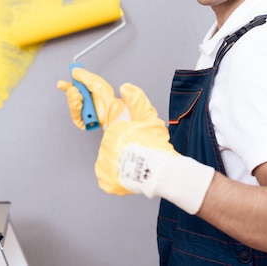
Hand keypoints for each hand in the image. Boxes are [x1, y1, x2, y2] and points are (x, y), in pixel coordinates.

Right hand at [56, 67, 126, 129]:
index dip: (66, 86)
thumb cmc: (107, 97)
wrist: (111, 108)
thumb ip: (82, 75)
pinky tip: (80, 105)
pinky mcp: (83, 121)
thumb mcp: (94, 81)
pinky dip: (75, 109)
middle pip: (70, 96)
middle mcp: (85, 102)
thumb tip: (74, 71)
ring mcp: (84, 111)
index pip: (73, 89)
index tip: (61, 84)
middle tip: (76, 90)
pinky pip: (74, 115)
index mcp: (87, 92)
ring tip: (80, 98)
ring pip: (71, 105)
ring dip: (73, 100)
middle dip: (71, 92)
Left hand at [95, 83, 214, 214]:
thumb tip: (125, 87)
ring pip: (109, 162)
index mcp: (114, 129)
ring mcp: (104, 163)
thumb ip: (137, 101)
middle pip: (112, 147)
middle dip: (123, 150)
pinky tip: (127, 175)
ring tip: (135, 165)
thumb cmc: (157, 147)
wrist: (161, 172)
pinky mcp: (106, 179)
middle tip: (138, 154)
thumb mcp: (149, 120)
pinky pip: (107, 177)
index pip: (116, 133)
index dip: (128, 139)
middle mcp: (106, 145)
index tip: (136, 144)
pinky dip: (115, 178)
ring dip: (119, 164)